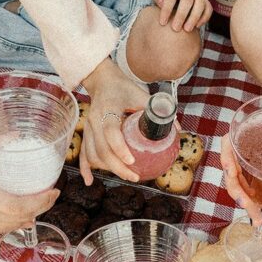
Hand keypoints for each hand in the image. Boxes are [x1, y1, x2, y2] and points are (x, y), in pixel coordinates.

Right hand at [0, 142, 58, 238]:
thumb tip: (12, 135)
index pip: (15, 206)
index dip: (39, 202)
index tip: (53, 191)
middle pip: (15, 219)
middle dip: (39, 209)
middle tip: (51, 196)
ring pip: (5, 227)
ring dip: (26, 217)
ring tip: (39, 204)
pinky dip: (10, 223)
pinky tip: (20, 217)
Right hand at [80, 58, 148, 184]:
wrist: (102, 80)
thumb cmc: (123, 87)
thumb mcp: (142, 95)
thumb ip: (157, 111)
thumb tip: (177, 129)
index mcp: (108, 109)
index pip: (110, 132)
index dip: (120, 148)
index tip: (132, 160)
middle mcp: (94, 120)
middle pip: (101, 149)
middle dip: (117, 167)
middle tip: (135, 177)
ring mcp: (88, 128)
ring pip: (92, 154)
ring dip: (107, 169)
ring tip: (126, 175)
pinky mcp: (86, 133)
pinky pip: (83, 153)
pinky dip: (86, 168)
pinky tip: (90, 181)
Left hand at [151, 0, 212, 31]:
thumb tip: (161, 4)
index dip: (167, 9)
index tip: (163, 22)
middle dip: (182, 14)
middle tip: (175, 28)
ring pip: (200, 2)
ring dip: (194, 17)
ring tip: (187, 30)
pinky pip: (208, 8)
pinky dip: (204, 18)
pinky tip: (197, 27)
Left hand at [220, 134, 261, 225]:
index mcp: (250, 173)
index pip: (251, 195)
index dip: (256, 209)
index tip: (261, 221)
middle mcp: (239, 166)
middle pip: (239, 190)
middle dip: (248, 205)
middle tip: (256, 217)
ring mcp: (233, 155)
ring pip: (231, 177)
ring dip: (238, 191)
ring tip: (246, 202)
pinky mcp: (230, 140)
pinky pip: (225, 151)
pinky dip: (227, 160)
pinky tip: (229, 168)